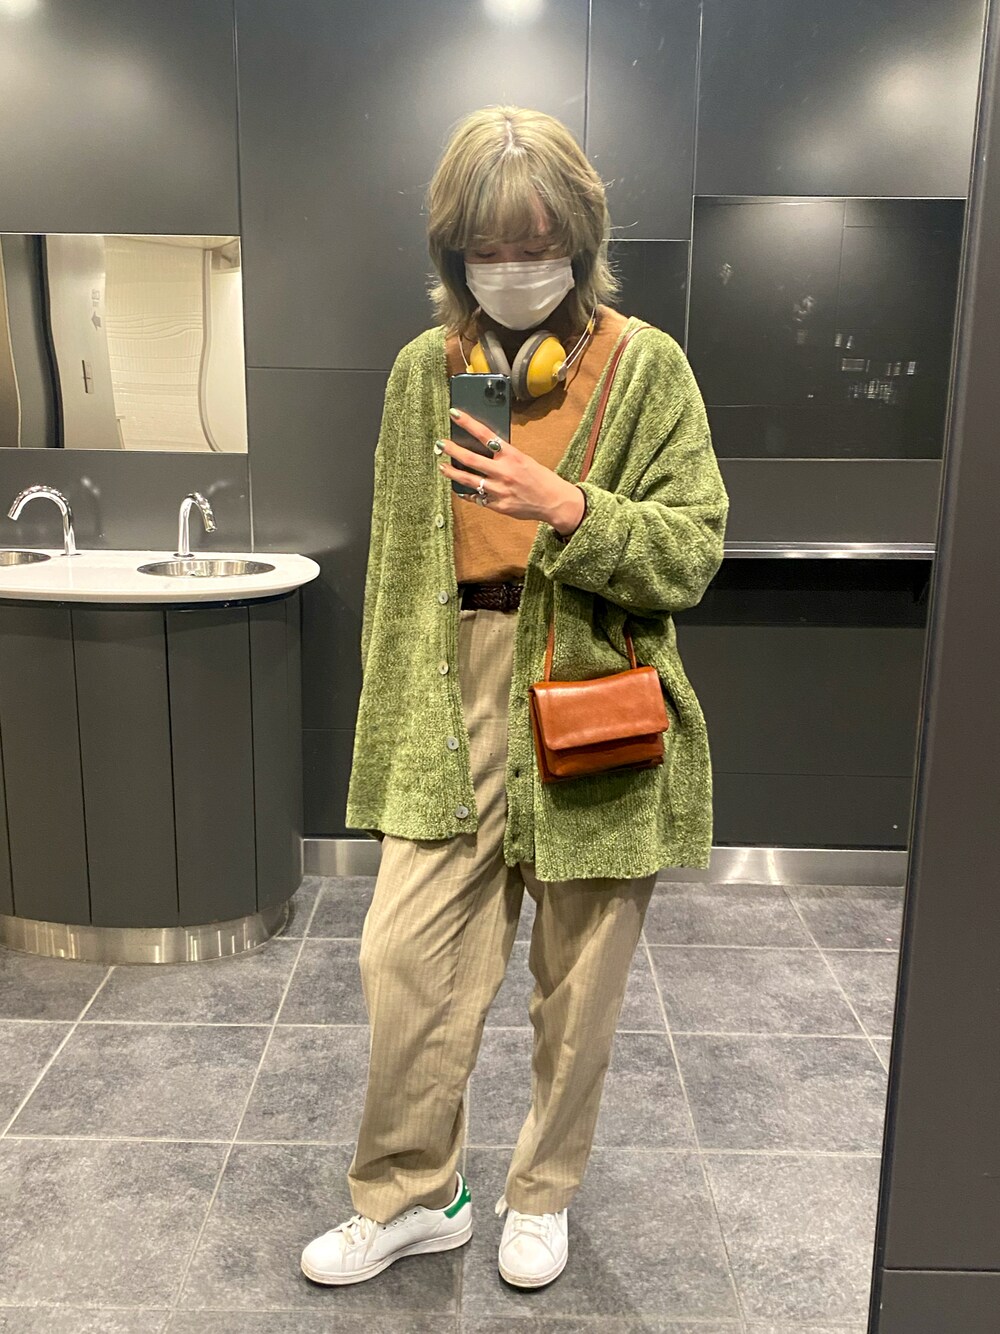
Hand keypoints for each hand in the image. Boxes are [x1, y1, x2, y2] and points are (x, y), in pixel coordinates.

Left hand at [438, 407, 585, 536]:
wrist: (554, 502)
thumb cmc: (540, 478)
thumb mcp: (524, 459)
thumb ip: (504, 455)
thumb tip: (484, 448)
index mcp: (512, 455)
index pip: (485, 434)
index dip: (468, 423)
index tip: (454, 414)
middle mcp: (503, 471)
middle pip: (470, 458)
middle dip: (452, 450)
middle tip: (440, 444)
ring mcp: (499, 490)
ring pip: (468, 479)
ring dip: (452, 472)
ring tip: (442, 467)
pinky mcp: (498, 505)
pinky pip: (476, 498)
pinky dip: (467, 493)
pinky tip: (459, 488)